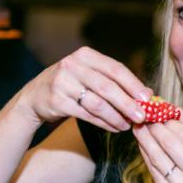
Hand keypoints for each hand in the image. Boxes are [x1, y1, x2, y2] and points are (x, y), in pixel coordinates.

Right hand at [18, 46, 152, 132]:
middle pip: (107, 87)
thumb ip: (115, 81)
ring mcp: (63, 83)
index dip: (133, 84)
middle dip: (127, 103)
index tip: (148, 98)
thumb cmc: (71, 84)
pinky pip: (87, 114)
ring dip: (116, 116)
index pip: (115, 69)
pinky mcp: (57, 101)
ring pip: (97, 103)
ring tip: (127, 125)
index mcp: (85, 55)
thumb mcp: (89, 74)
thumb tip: (147, 94)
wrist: (34, 96)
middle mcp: (73, 65)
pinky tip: (114, 127)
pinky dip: (103, 123)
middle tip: (142, 116)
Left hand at [132, 112, 182, 182]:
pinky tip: (142, 144)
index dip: (168, 118)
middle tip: (144, 114)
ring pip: (158, 154)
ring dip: (145, 137)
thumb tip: (175, 111)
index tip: (158, 109)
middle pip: (170, 141)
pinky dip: (145, 154)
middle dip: (154, 125)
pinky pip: (153, 170)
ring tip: (138, 126)